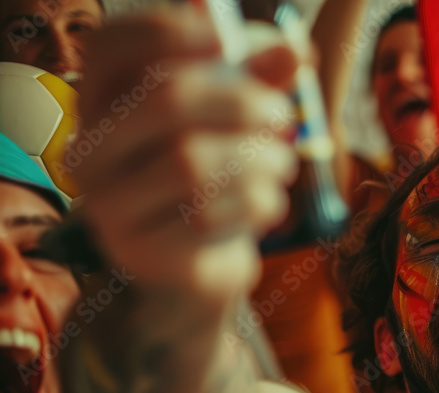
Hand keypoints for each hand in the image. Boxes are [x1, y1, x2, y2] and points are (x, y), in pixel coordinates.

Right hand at [74, 7, 299, 301]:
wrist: (199, 264)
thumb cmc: (215, 176)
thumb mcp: (233, 119)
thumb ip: (260, 77)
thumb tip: (295, 50)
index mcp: (103, 102)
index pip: (110, 45)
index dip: (166, 29)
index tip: (223, 38)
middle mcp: (91, 149)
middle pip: (165, 100)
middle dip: (241, 101)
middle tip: (283, 116)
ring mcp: (108, 205)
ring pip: (193, 163)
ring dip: (259, 160)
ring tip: (282, 165)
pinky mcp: (141, 252)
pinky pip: (210, 217)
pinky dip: (258, 204)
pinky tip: (268, 203)